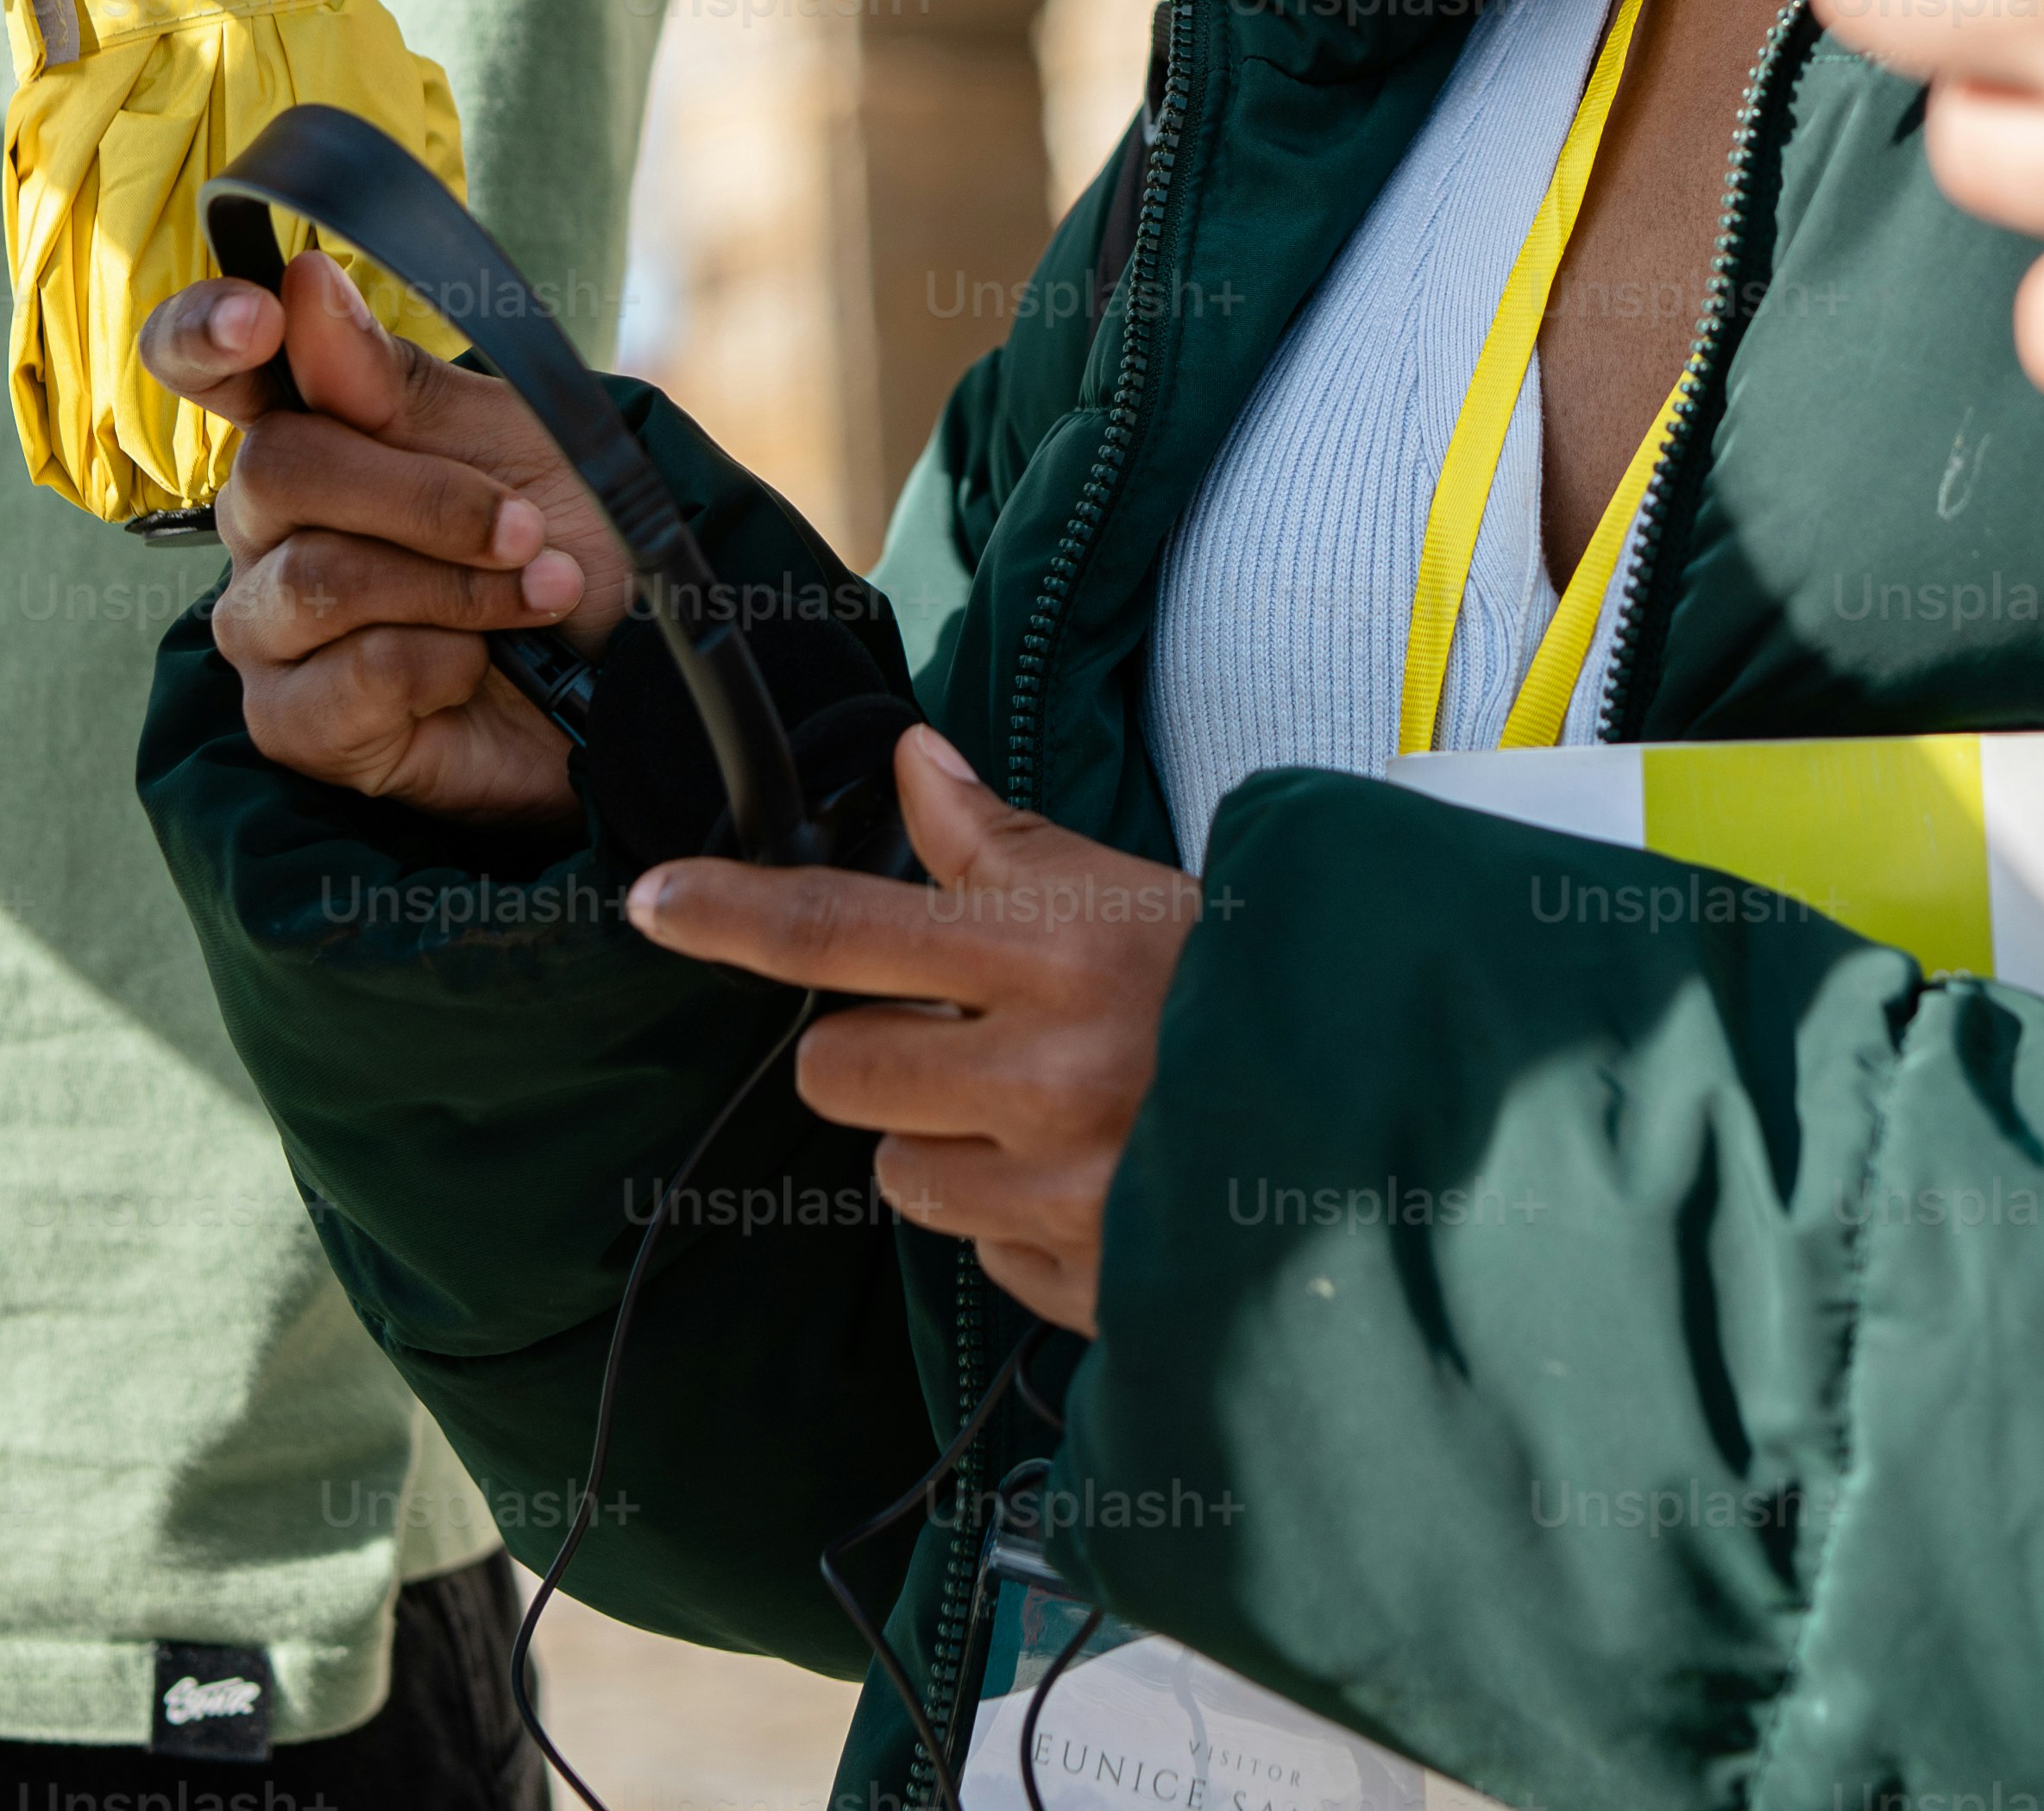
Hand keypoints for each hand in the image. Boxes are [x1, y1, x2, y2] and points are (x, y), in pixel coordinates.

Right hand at [158, 249, 630, 828]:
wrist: (625, 673)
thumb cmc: (559, 544)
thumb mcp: (507, 442)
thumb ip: (394, 383)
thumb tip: (304, 283)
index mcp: (303, 433)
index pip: (199, 363)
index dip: (201, 331)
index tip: (259, 319)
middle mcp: (261, 528)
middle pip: (277, 470)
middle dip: (426, 497)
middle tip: (526, 527)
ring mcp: (266, 629)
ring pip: (316, 578)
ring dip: (456, 585)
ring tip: (541, 593)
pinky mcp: (295, 724)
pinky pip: (348, 676)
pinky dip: (443, 661)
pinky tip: (478, 667)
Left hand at [621, 729, 1195, 1336]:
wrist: (1391, 1120)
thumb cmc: (1254, 990)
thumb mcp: (1139, 893)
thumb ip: (1008, 844)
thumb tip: (916, 762)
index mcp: (1058, 954)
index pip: (846, 929)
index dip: (733, 914)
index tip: (651, 900)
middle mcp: (1046, 1074)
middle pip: (840, 1072)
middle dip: (879, 1054)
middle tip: (967, 1040)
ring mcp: (1062, 1191)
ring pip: (899, 1174)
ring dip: (947, 1145)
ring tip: (1050, 1116)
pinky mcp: (1082, 1282)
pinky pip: (979, 1251)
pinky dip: (1016, 1221)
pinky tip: (1097, 1180)